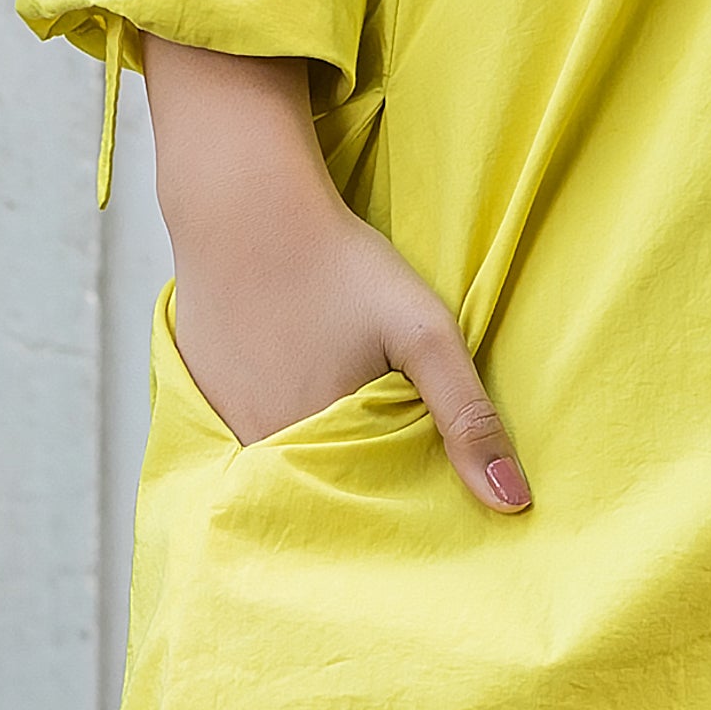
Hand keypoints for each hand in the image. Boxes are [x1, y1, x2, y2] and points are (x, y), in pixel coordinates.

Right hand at [140, 37, 530, 511]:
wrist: (245, 199)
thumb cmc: (339, 263)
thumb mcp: (421, 332)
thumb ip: (466, 415)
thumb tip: (513, 503)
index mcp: (308, 450)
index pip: (354, 510)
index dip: (387, 506)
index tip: (415, 488)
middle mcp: (254, 445)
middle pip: (311, 485)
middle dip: (348, 479)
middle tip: (379, 434)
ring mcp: (217, 413)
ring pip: (273, 453)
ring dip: (305, 445)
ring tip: (338, 403)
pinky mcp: (197, 380)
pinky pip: (238, 418)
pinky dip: (266, 409)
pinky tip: (288, 371)